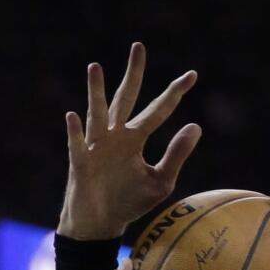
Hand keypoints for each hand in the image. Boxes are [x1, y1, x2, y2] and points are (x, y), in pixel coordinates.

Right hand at [60, 41, 201, 240]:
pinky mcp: (81, 163)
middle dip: (134, 75)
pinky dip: (75, 132)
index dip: (174, 94)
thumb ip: (176, 155)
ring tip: (95, 67)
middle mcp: (116, 135)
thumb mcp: (160, 181)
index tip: (192, 75)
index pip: (159, 111)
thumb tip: (196, 126)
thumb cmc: (129, 201)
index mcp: (135, 138)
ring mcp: (96, 146)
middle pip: (126, 99)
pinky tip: (73, 117)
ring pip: (97, 113)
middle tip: (140, 47)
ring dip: (96, 92)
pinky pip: (77, 145)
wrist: (101, 222)